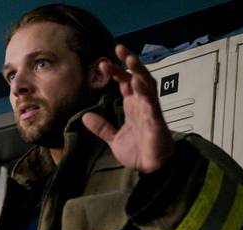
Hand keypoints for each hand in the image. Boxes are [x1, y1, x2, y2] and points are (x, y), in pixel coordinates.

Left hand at [82, 44, 173, 173]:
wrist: (151, 168)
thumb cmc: (138, 151)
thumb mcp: (114, 138)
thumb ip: (102, 127)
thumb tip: (86, 116)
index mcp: (133, 106)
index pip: (125, 82)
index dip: (116, 71)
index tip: (103, 63)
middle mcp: (142, 104)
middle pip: (137, 77)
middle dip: (130, 62)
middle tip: (119, 48)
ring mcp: (150, 111)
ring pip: (148, 85)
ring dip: (140, 71)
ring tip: (131, 58)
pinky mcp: (156, 122)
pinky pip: (152, 105)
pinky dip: (146, 94)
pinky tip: (139, 84)